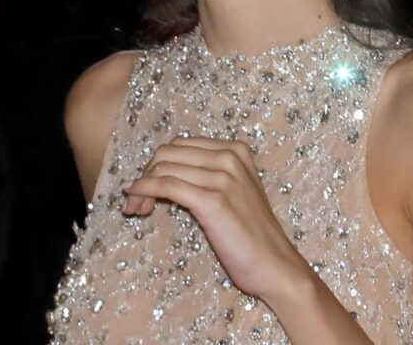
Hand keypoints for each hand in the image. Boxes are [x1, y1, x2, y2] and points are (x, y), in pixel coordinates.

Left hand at [122, 137, 309, 302]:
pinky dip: (143, 191)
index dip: (156, 164)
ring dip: (140, 187)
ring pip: (162, 168)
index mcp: (235, 150)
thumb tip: (161, 173)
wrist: (276, 266)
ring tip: (136, 208)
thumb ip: (206, 175)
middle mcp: (229, 157)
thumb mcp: (233, 192)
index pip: (179, 146)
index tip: (146, 187)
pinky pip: (165, 185)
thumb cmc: (252, 235)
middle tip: (136, 201)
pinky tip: (135, 203)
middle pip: (166, 153)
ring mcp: (222, 177)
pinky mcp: (213, 200)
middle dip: (145, 173)